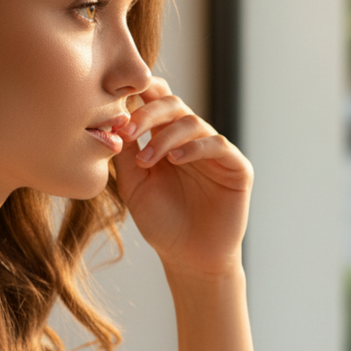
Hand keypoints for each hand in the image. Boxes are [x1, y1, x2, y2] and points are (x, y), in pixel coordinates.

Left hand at [109, 78, 252, 277]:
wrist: (189, 258)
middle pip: (173, 104)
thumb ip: (125, 152)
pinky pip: (218, 144)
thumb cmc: (161, 222)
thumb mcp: (134, 184)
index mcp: (166, 138)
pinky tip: (175, 160)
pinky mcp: (236, 167)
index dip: (139, 93)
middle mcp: (191, 139)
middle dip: (147, 113)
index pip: (157, 102)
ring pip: (192, 122)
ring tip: (146, 161)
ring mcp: (215, 151)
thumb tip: (114, 118)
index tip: (115, 102)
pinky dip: (194, 147)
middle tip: (127, 131)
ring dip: (165, 137)